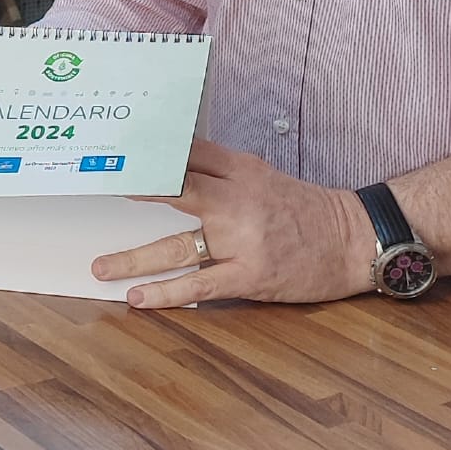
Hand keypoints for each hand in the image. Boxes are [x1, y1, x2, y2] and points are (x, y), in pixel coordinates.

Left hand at [92, 139, 373, 309]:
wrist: (355, 239)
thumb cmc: (305, 208)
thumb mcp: (263, 175)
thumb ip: (220, 169)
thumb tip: (171, 162)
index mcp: (241, 169)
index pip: (187, 153)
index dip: (149, 153)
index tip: (115, 153)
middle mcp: (238, 200)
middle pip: (175, 192)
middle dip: (133, 193)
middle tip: (95, 196)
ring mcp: (243, 240)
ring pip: (178, 246)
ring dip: (135, 257)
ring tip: (100, 267)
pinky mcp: (251, 275)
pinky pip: (200, 284)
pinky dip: (167, 293)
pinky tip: (138, 297)